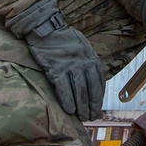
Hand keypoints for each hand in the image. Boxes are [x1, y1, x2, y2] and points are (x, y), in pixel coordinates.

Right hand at [6, 0, 105, 121]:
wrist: (45, 28)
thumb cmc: (63, 39)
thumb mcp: (83, 46)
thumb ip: (88, 61)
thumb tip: (94, 79)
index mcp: (91, 57)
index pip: (99, 80)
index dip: (99, 96)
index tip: (98, 107)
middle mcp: (83, 62)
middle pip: (91, 88)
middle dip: (92, 105)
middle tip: (92, 117)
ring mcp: (70, 66)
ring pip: (79, 90)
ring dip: (82, 106)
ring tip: (82, 117)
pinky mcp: (56, 68)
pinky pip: (63, 88)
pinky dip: (67, 100)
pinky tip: (69, 110)